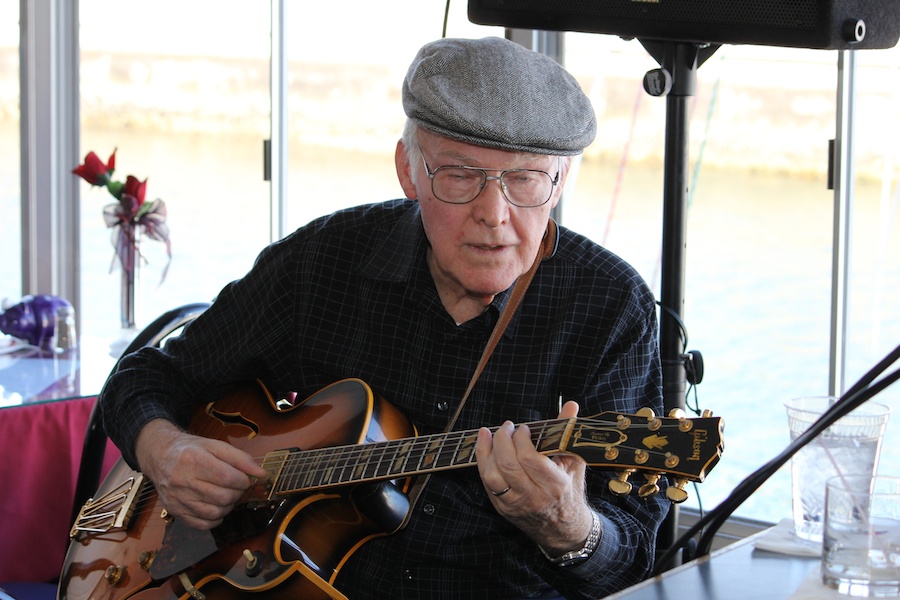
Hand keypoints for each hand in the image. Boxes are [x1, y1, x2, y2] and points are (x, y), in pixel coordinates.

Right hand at [135, 419, 268, 529]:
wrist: (160, 456)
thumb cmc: (191, 450)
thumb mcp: (215, 445)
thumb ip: (240, 458)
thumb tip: (261, 474)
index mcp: (194, 460)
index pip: (228, 477)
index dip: (243, 481)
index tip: (245, 479)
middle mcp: (183, 480)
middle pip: (222, 497)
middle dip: (237, 493)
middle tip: (236, 487)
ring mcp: (177, 498)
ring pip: (214, 512)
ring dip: (228, 506)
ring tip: (226, 495)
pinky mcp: (175, 511)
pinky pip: (202, 524)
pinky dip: (215, 518)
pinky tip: (216, 507)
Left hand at [474, 401, 594, 553]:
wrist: (564, 530)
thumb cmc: (570, 491)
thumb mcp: (574, 462)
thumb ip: (567, 432)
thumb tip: (570, 405)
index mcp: (555, 485)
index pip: (531, 459)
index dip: (522, 439)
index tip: (523, 429)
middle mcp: (535, 497)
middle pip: (508, 465)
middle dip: (503, 440)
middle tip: (507, 427)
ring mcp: (516, 505)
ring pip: (492, 476)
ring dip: (487, 450)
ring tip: (491, 434)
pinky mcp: (503, 508)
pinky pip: (487, 484)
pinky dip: (483, 462)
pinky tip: (484, 446)